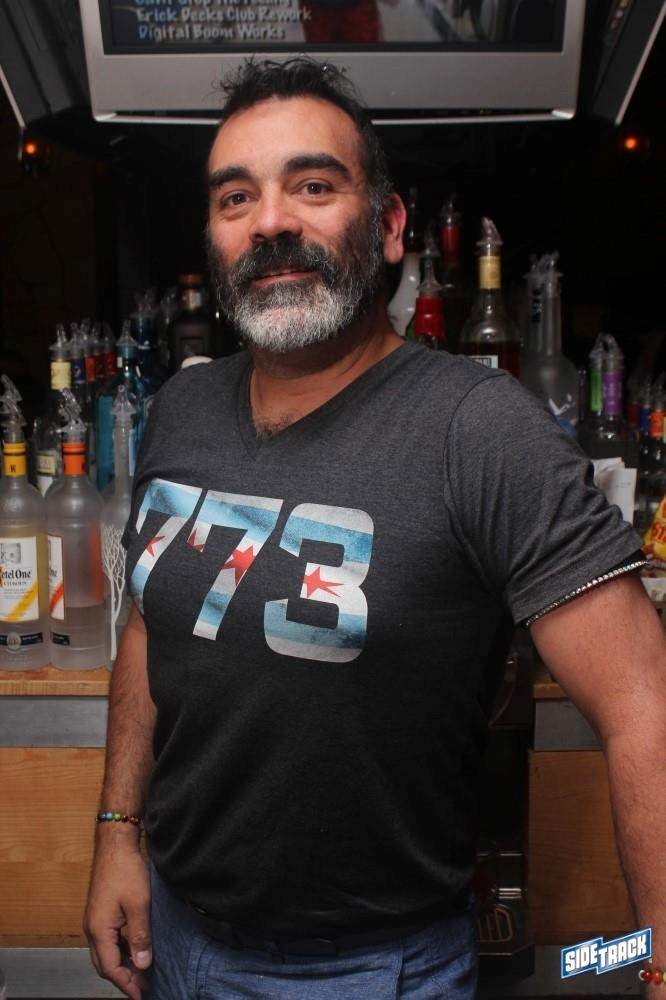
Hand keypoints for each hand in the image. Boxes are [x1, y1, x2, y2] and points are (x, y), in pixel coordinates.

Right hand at [83, 833, 151, 999]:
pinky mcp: (101, 912)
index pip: (111, 967)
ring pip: (106, 952)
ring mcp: (95, 920)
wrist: (115, 843)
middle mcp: (92, 928)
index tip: (140, 994)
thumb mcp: (138, 904)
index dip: (126, 983)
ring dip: (122, 964)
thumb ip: (140, 936)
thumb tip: (142, 964)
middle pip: (104, 964)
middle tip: (142, 987)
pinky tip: (134, 949)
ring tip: (141, 972)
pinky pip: (108, 940)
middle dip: (122, 978)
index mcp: (99, 930)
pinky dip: (120, 950)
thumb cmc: (126, 871)